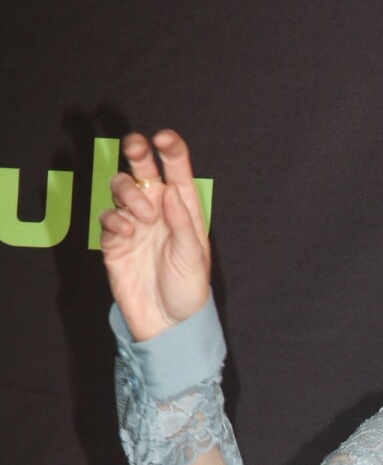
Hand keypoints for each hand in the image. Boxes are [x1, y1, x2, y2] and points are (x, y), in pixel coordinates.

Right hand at [98, 130, 210, 341]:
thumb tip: (171, 190)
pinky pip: (106, 216)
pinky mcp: (114, 241)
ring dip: (128, 193)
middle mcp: (157, 210)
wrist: (167, 324)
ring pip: (120, 187)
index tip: (163, 139)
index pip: (177, 170)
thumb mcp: (194, 257)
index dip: (170, 149)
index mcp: (183, 210)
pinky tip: (126, 232)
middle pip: (142, 169)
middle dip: (137, 151)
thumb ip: (182, 223)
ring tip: (143, 217)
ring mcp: (134, 223)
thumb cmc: (188, 291)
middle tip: (137, 147)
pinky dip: (113, 218)